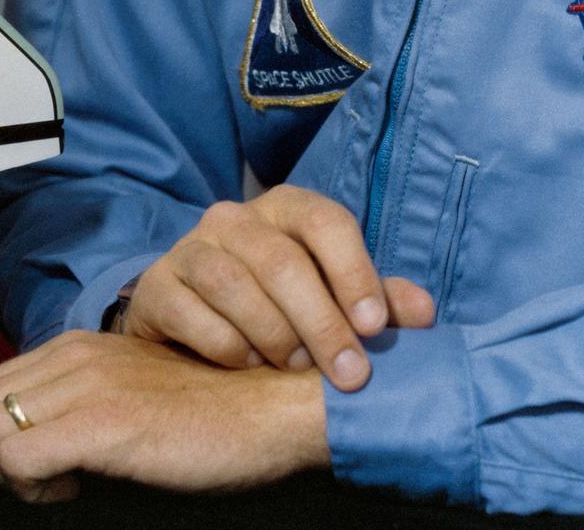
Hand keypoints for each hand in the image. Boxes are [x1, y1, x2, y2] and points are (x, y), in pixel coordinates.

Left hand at [0, 329, 328, 503]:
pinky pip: (18, 459)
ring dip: (9, 475)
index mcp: (79, 346)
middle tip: (42, 477)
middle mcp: (76, 356)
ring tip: (61, 481)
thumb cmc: (209, 411)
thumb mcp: (132, 392)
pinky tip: (78, 486)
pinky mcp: (105, 422)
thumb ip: (84, 399)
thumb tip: (36, 438)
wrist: (270, 408)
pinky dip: (33, 489)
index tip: (39, 461)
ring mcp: (89, 385)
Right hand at [121, 184, 434, 388]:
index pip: (326, 222)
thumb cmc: (278, 307)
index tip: (375, 327)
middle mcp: (235, 218)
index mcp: (287, 208)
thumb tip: (426, 313)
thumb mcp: (331, 298)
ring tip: (294, 369)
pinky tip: (247, 367)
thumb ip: (377, 303)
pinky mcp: (157, 285)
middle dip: (321, 323)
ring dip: (273, 335)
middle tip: (349, 375)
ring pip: (234, 284)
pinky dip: (226, 347)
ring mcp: (191, 248)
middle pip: (281, 261)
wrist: (192, 325)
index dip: (354, 272)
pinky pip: (193, 314)